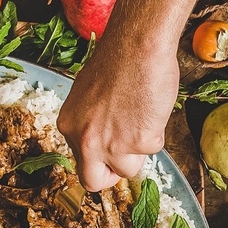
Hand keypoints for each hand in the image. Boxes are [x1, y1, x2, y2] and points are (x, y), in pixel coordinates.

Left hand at [57, 44, 179, 190]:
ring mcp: (112, 144)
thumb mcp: (89, 96)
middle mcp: (86, 140)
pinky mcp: (140, 141)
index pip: (80, 162)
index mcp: (69, 126)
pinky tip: (152, 108)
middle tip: (124, 159)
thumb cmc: (118, 60)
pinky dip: (157, 131)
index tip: (110, 155)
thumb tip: (105, 138)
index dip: (98, 161)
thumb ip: (92, 122)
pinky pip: (154, 148)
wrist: (137, 46)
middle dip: (111, 175)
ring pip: (129, 168)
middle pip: (93, 182)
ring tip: (143, 118)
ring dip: (140, 149)